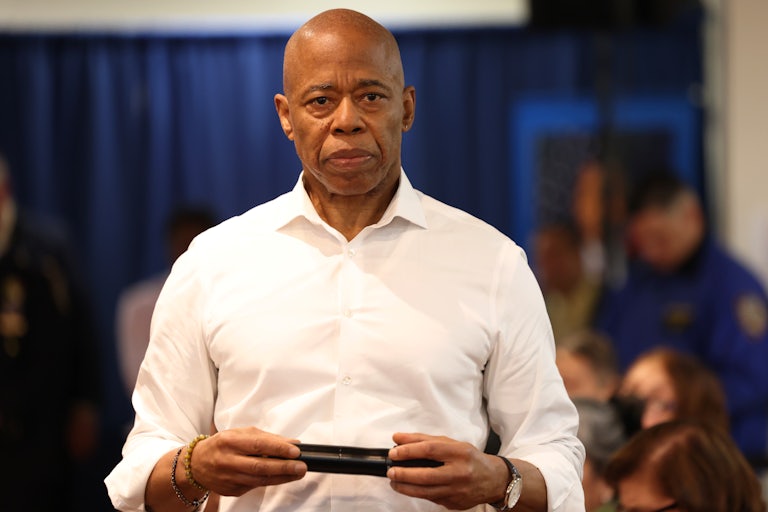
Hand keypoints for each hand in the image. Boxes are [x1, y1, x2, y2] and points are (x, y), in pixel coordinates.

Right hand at [190, 427, 306, 496]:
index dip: (278, 448)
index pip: (258, 444)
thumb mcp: (241, 433)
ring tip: (297, 473)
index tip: (295, 450)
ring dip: (282, 477)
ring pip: (259, 480)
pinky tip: (282, 477)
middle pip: (260, 466)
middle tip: (301, 466)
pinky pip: (254, 486)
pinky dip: (270, 482)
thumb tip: (291, 442)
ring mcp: (229, 478)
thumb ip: (266, 437)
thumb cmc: (222, 444)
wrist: (196, 464)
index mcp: (230, 441)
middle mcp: (228, 460)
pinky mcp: (231, 490)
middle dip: (284, 467)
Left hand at [387, 432, 507, 509]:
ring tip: (394, 481)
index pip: (430, 450)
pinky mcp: (455, 504)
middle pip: (427, 475)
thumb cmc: (470, 458)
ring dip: (406, 487)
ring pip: (426, 492)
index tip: (394, 452)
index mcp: (460, 453)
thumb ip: (423, 439)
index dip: (409, 451)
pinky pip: (432, 498)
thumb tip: (398, 438)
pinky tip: (409, 487)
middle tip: (391, 471)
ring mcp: (458, 491)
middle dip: (404, 474)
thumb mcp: (451, 443)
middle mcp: (460, 473)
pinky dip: (418, 493)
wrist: (493, 480)